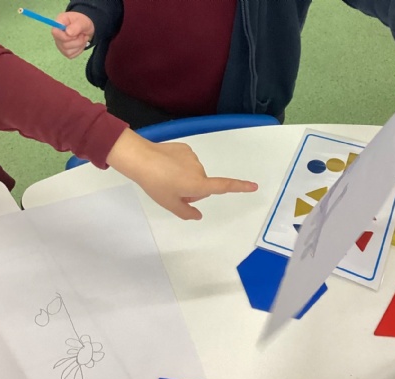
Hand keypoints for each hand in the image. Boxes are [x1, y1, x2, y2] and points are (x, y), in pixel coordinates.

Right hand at [52, 12, 94, 58]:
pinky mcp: (65, 52)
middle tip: (82, 35)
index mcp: (59, 24)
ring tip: (82, 38)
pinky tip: (81, 43)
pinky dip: (79, 50)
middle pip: (64, 44)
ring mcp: (60, 45)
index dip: (66, 36)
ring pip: (68, 51)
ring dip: (79, 45)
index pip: (55, 32)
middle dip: (77, 41)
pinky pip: (72, 55)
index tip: (75, 34)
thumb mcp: (82, 21)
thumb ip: (76, 26)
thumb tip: (68, 33)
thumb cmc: (82, 23)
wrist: (86, 29)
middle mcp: (57, 35)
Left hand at [106, 129, 258, 219]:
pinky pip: (187, 161)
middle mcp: (199, 170)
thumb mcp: (169, 203)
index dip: (239, 187)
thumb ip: (186, 212)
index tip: (254, 186)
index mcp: (198, 184)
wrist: (140, 158)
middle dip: (191, 190)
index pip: (223, 186)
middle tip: (171, 191)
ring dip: (184, 177)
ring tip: (165, 177)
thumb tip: (198, 215)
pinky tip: (165, 166)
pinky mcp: (185, 148)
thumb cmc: (155, 184)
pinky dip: (179, 166)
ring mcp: (192, 157)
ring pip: (194, 173)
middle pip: (202, 185)